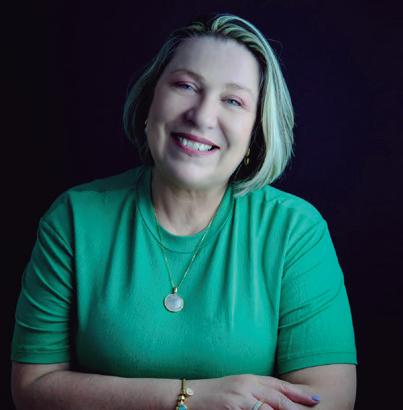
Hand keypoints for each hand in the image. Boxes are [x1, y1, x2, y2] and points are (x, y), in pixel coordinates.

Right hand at [189, 374, 320, 409]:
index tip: (314, 399)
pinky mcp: (233, 405)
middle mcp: (247, 384)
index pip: (278, 385)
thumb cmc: (213, 394)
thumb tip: (273, 402)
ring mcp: (240, 395)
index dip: (297, 393)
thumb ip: (254, 391)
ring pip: (270, 407)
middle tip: (315, 408)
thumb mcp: (236, 388)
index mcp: (249, 378)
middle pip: (278, 396)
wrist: (189, 395)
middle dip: (297, 404)